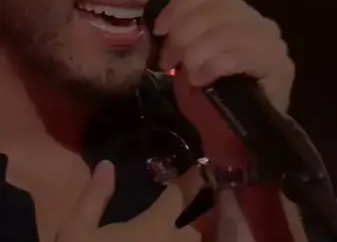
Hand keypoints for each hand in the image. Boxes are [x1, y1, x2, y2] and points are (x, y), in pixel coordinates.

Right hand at [56, 160, 203, 241]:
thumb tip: (107, 165)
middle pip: (193, 233)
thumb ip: (94, 196)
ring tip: (169, 239)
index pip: (177, 198)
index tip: (198, 173)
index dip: (186, 185)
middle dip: (188, 228)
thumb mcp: (76, 230)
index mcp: (153, 228)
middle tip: (178, 226)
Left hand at [154, 0, 294, 153]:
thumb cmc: (210, 96)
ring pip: (225, 31)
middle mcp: (261, 22)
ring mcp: (273, 43)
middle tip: (169, 60)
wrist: (234, 140)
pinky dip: (212, 66)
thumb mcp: (189, 56)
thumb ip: (183, 32)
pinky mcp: (279, 66)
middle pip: (216, 10)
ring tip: (187, 73)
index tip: (159, 28)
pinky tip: (201, 80)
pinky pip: (238, 55)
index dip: (179, 6)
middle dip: (184, 33)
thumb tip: (164, 21)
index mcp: (239, 13)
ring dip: (196, 52)